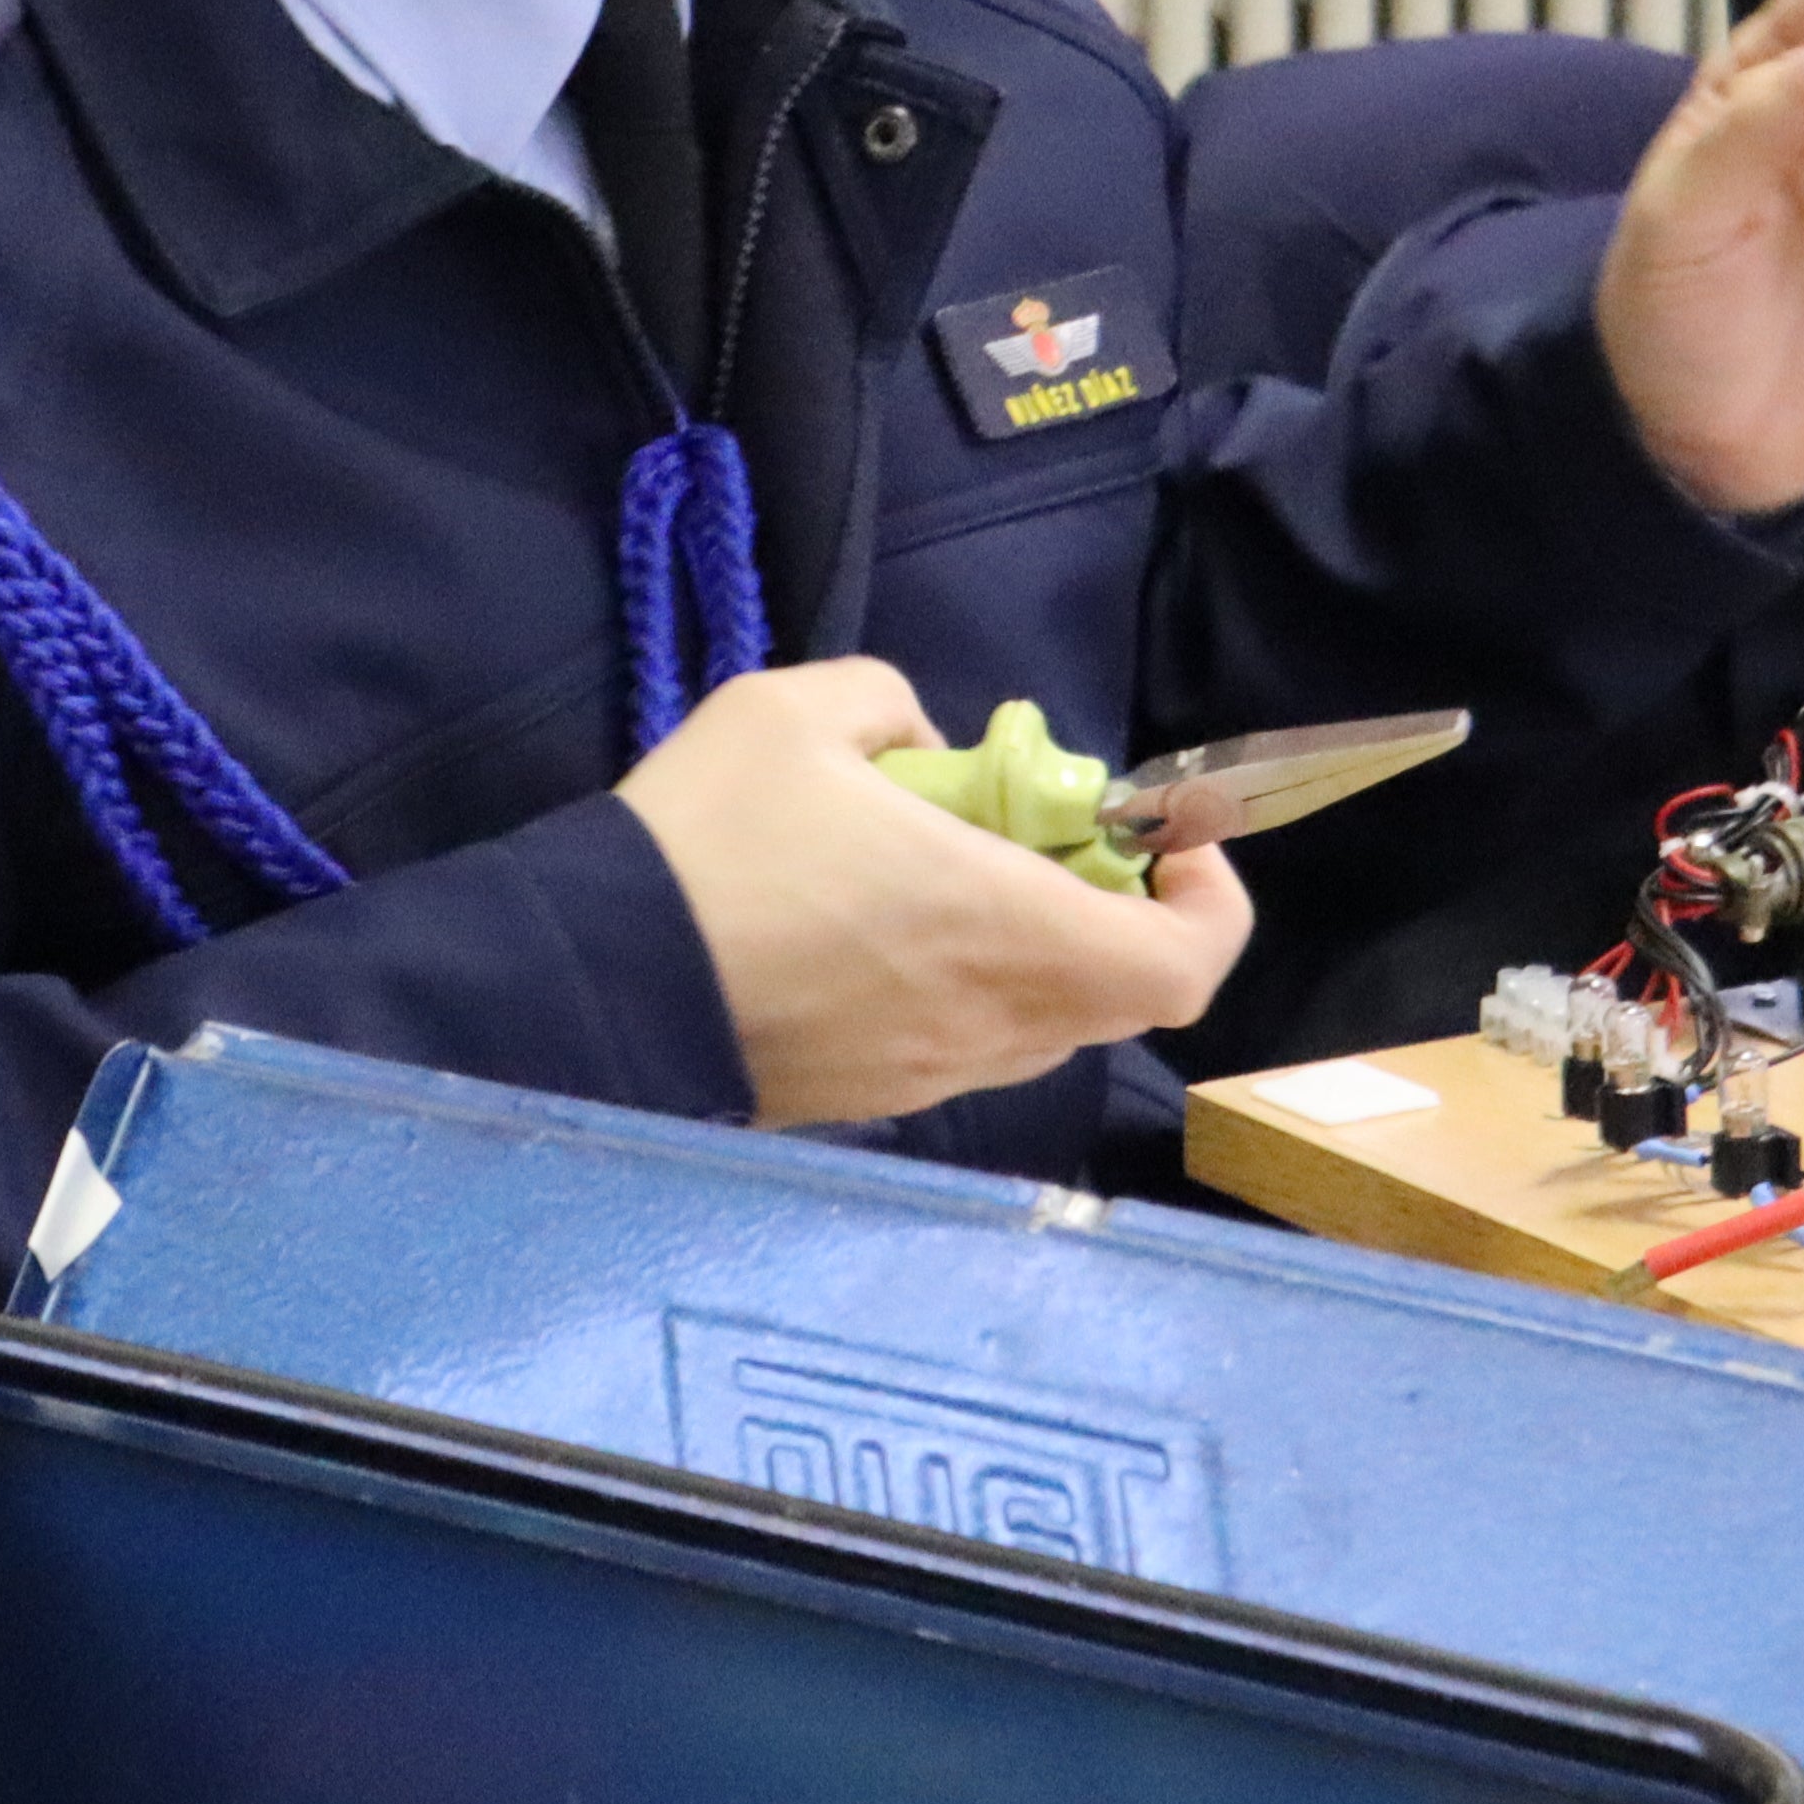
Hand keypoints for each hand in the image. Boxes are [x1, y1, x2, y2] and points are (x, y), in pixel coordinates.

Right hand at [614, 660, 1250, 1127]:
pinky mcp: (868, 1099)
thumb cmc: (711, 841)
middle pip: (1118, 995)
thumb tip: (925, 750)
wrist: (594, 982)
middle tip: (1048, 843)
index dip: (1209, 906)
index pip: (1182, 964)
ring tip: (956, 879)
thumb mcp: (794, 709)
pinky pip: (962, 1047)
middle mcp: (987, 1023)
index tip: (1163, 842)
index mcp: (1004, 931)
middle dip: (1114, 914)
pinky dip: (965, 989)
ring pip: (1040, 1025)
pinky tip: (880, 930)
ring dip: (1036, 954)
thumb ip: (892, 704)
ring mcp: (928, 1076)